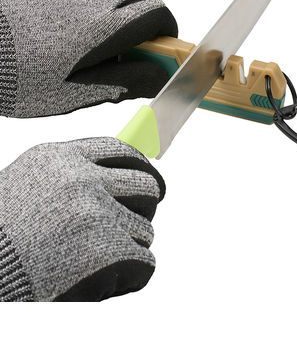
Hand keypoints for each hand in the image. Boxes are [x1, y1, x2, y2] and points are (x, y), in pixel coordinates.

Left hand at [0, 0, 176, 116]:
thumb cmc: (24, 78)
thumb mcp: (81, 92)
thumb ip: (129, 81)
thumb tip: (163, 76)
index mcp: (108, 26)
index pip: (159, 13)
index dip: (168, 28)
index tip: (162, 43)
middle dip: (146, 20)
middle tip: (127, 45)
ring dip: (118, 8)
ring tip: (93, 33)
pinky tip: (74, 12)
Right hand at [0, 137, 163, 300]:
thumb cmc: (4, 237)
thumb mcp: (29, 186)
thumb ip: (72, 173)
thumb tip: (122, 172)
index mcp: (60, 158)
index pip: (122, 152)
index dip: (139, 168)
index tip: (145, 180)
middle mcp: (82, 180)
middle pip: (146, 186)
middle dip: (145, 207)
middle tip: (132, 224)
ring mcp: (97, 215)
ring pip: (144, 229)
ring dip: (128, 247)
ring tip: (93, 260)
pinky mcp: (108, 252)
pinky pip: (145, 263)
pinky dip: (129, 276)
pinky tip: (98, 281)